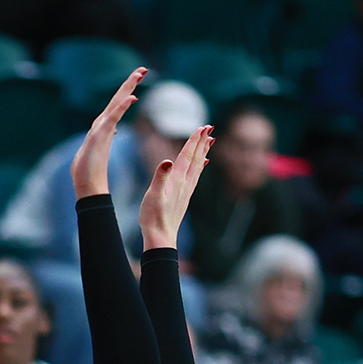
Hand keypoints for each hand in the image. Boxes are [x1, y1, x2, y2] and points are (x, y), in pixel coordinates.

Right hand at [71, 68, 146, 198]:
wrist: (86, 185)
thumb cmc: (89, 170)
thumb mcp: (100, 148)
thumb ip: (106, 135)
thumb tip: (112, 129)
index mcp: (104, 127)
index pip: (118, 104)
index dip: (128, 90)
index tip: (139, 78)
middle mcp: (101, 124)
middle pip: (117, 99)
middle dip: (129, 82)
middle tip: (143, 69)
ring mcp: (99, 129)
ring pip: (115, 103)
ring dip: (127, 88)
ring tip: (138, 75)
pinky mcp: (99, 136)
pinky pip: (112, 117)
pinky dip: (121, 106)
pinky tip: (132, 97)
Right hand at [140, 125, 213, 251]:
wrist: (161, 236)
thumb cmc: (153, 216)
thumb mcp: (153, 195)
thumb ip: (160, 176)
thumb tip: (166, 161)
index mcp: (177, 180)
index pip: (187, 155)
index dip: (194, 141)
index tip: (202, 127)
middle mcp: (185, 183)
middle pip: (196, 158)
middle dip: (202, 142)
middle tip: (209, 128)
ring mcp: (187, 190)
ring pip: (198, 166)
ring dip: (203, 152)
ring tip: (210, 141)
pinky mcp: (185, 196)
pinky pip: (196, 176)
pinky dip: (201, 166)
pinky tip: (203, 163)